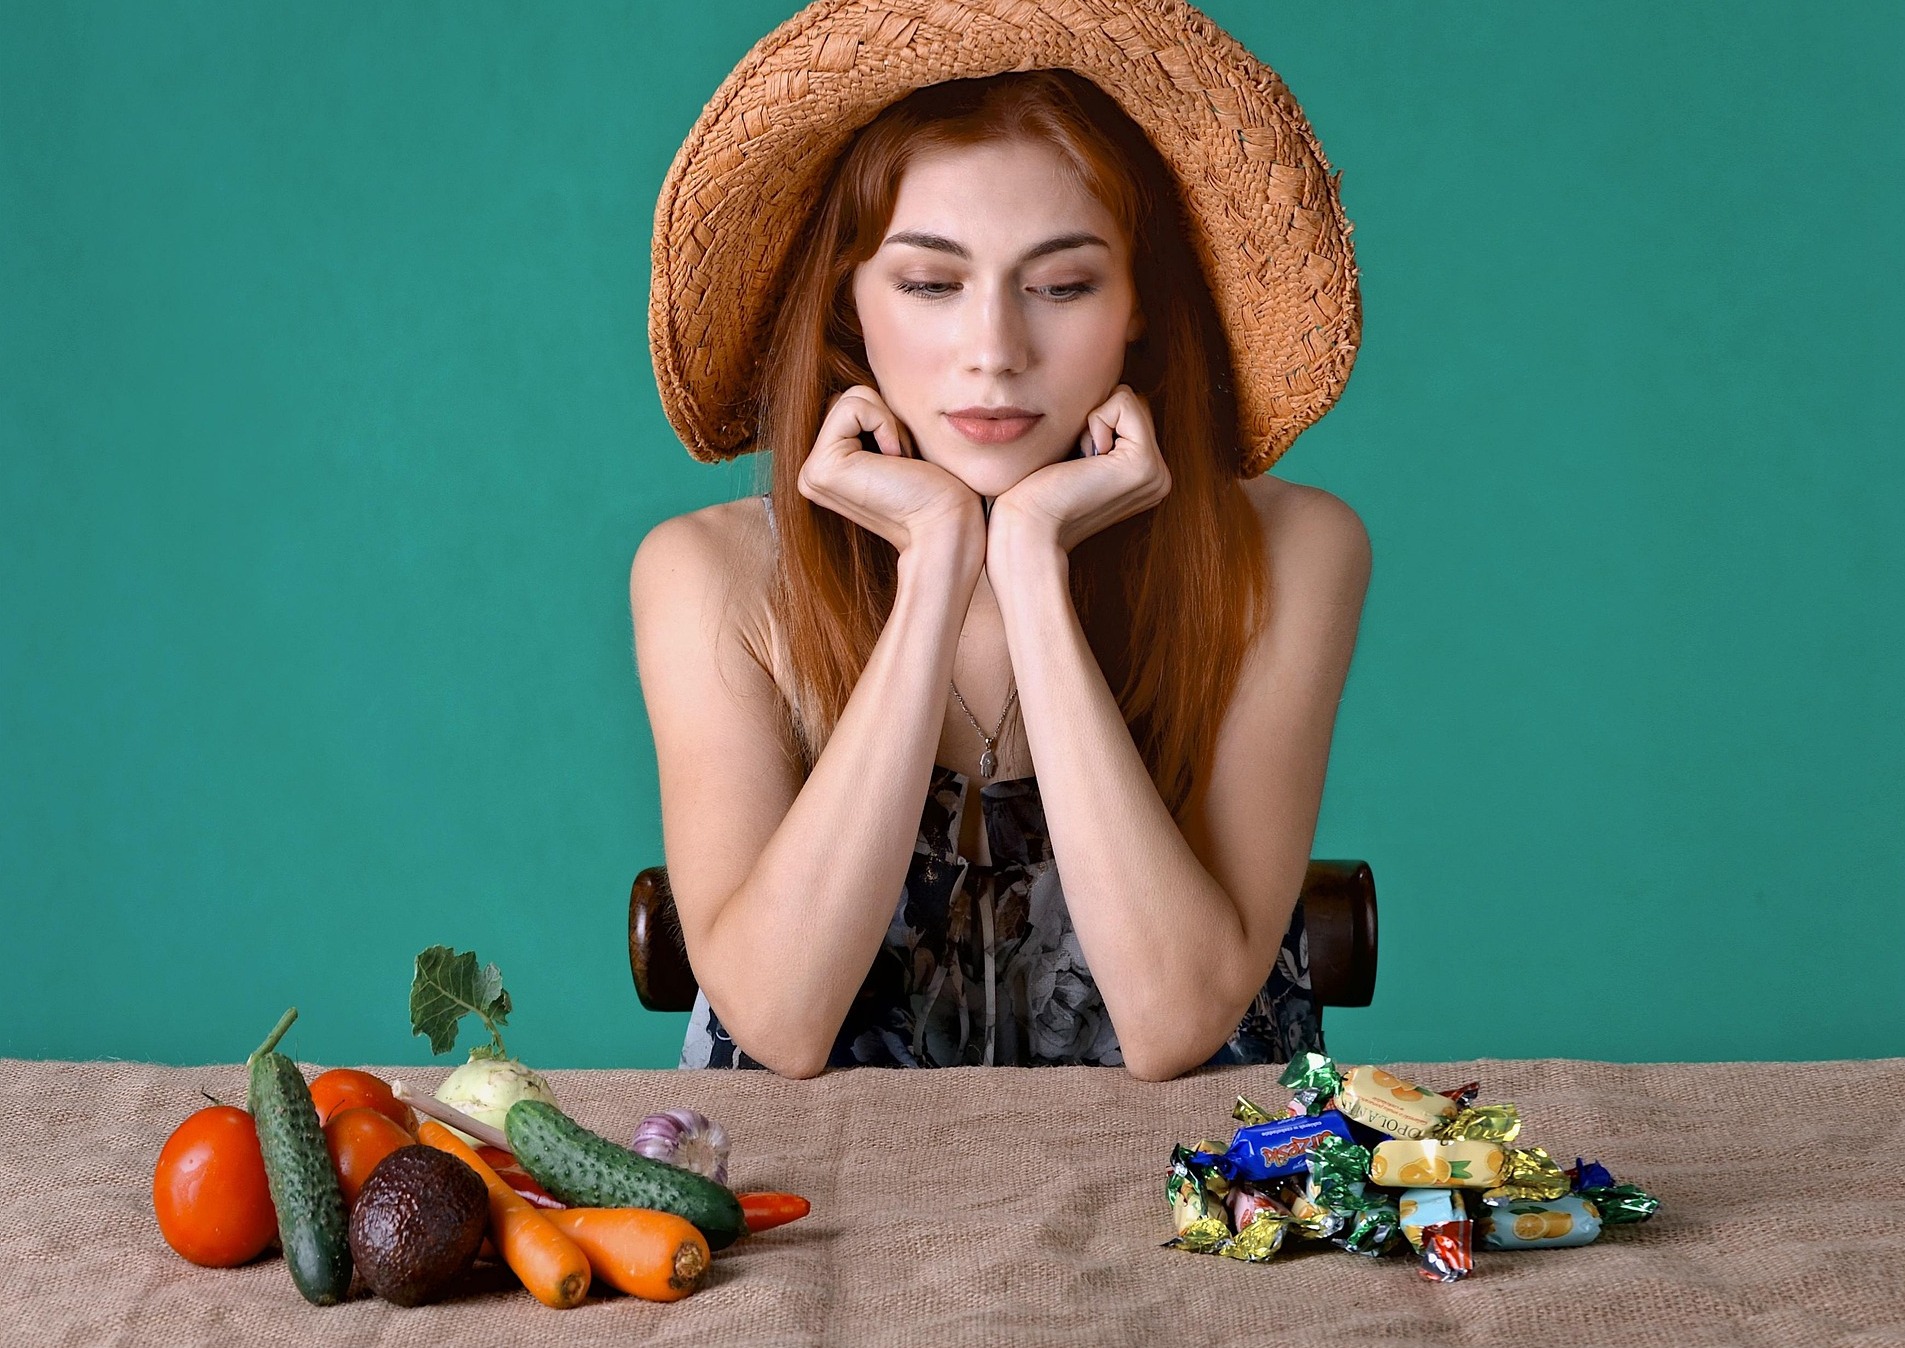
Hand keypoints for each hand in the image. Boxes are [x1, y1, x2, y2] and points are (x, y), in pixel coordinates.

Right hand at [797, 386, 983, 555]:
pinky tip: (896, 461)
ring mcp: (812, 472)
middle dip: (888, 418)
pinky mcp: (821, 468)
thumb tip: (863, 385)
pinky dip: (885, 424)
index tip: (906, 459)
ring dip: (889, 422)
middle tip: (905, 461)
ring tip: (901, 462)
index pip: (854, 405)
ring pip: (851, 397)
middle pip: (850, 397)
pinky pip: (854, 406)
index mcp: (829, 468)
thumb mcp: (899, 444)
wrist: (947, 524)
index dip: (890, 419)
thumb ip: (873, 421)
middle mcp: (813, 472)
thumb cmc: (938, 489)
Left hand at [990, 384, 1171, 552]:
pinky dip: (1096, 421)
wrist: (1029, 525)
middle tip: (1078, 461)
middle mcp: (1160, 476)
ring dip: (1094, 422)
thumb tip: (1111, 390)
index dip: (1095, 422)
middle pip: (1133, 403)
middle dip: (1097, 419)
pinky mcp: (1144, 464)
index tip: (1078, 461)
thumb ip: (1105, 429)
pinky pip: (1124, 402)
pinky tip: (1085, 458)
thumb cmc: (1039, 490)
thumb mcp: (1080, 453)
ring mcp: (1157, 473)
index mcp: (1148, 475)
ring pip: (1129, 400)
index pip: (1129, 412)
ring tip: (1081, 462)